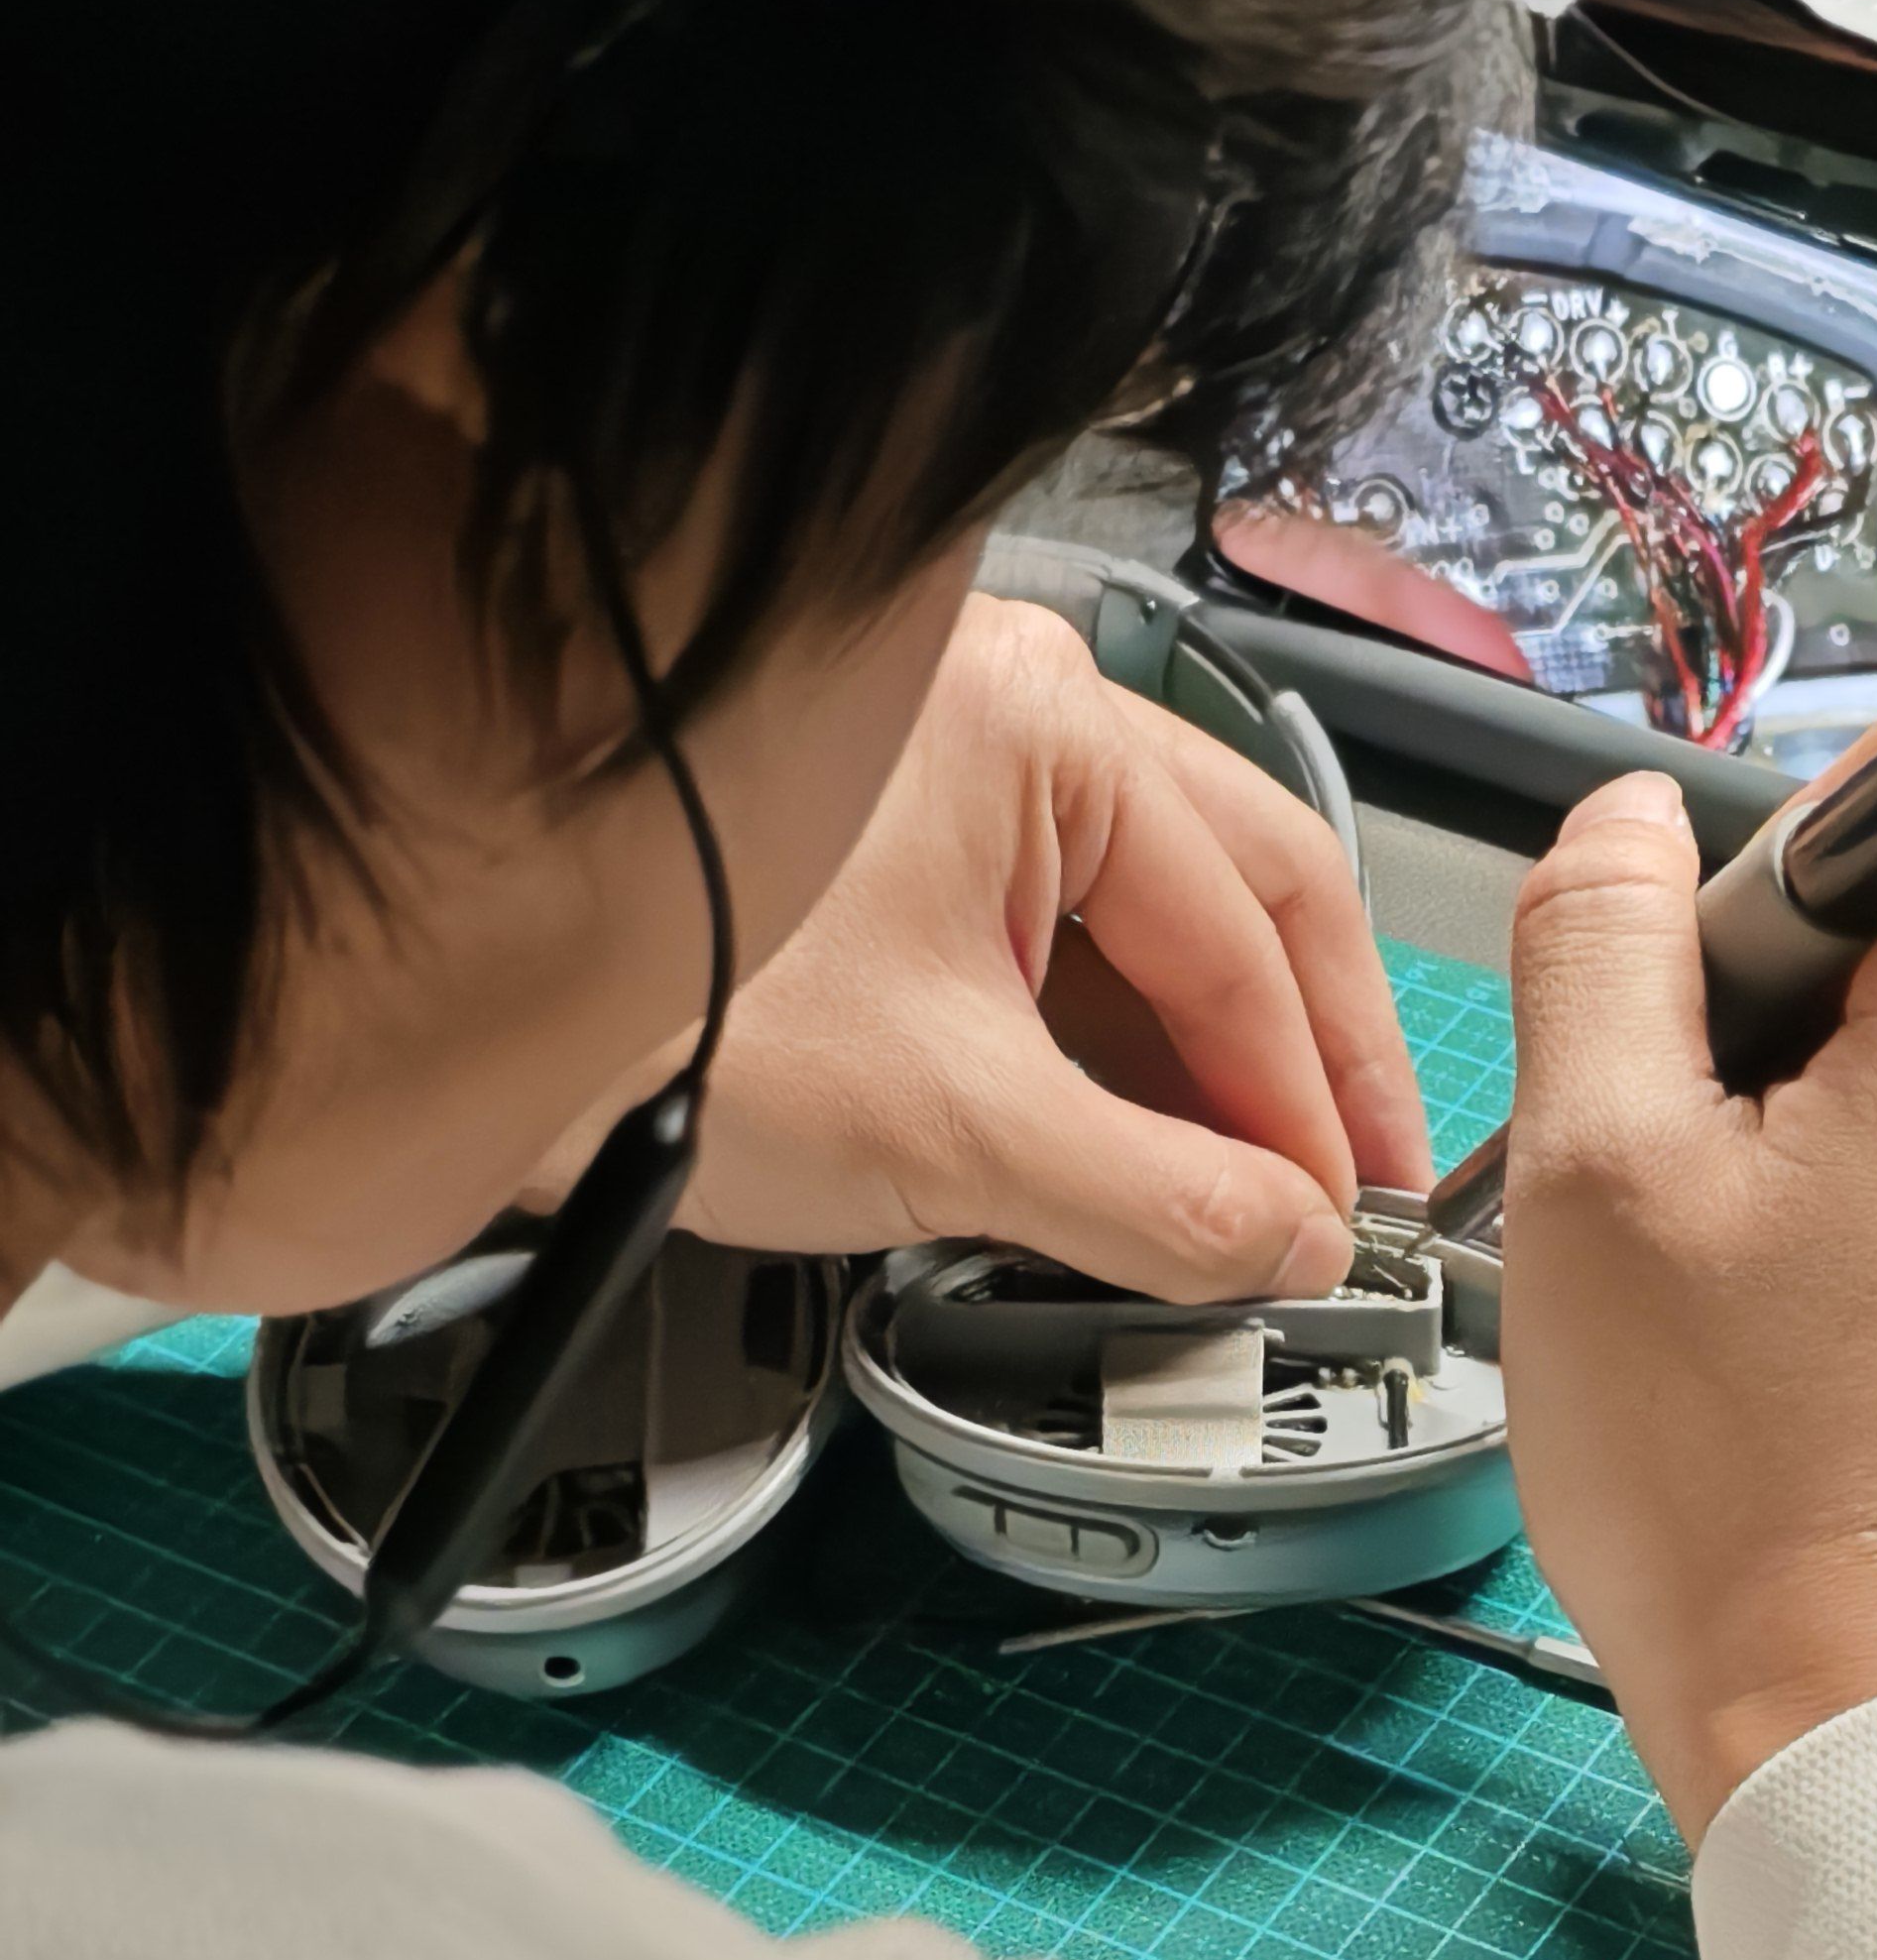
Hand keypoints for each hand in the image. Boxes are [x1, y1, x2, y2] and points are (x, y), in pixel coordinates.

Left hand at [658, 595, 1431, 1294]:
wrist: (444, 1019)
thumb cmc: (668, 1017)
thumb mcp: (959, 1132)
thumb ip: (1159, 1202)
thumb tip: (1286, 1248)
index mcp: (1046, 725)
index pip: (1251, 927)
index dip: (1316, 1094)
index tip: (1342, 1216)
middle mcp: (1004, 711)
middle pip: (1228, 894)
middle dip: (1294, 1061)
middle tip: (1348, 1189)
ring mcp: (939, 772)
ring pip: (1136, 924)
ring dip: (1198, 1066)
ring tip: (1240, 1197)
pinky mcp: (881, 855)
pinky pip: (1045, 943)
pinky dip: (1100, 1052)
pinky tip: (1126, 1152)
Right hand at [1501, 762, 1876, 1842]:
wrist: (1874, 1729)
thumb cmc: (1743, 1500)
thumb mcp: (1590, 1176)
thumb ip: (1601, 944)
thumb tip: (1627, 827)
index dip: (1803, 835)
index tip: (1721, 956)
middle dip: (1797, 1016)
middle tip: (1692, 1173)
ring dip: (1842, 1130)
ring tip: (1751, 1286)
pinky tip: (1821, 1339)